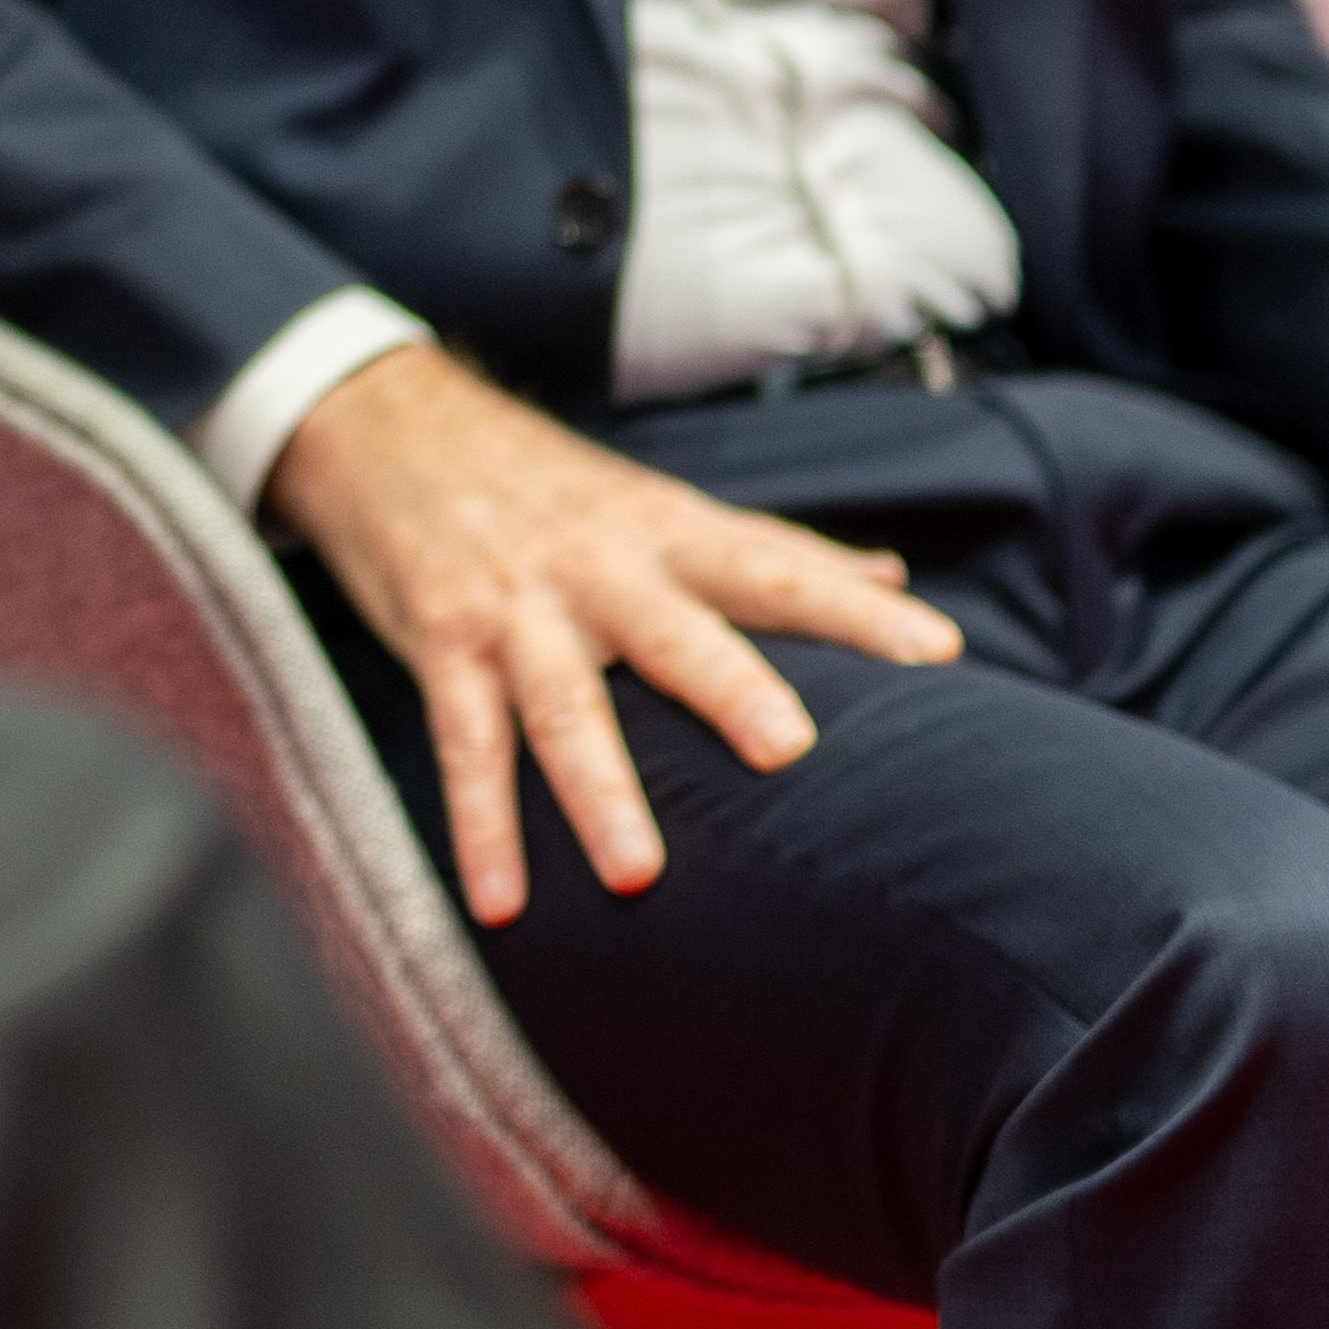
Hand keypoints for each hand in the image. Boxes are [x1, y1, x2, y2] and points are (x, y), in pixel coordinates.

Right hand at [267, 343, 961, 922]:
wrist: (391, 424)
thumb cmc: (552, 487)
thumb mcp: (659, 505)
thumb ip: (770, 550)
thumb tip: (891, 574)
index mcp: (668, 534)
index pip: (777, 567)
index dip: (857, 608)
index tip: (937, 652)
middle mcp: (601, 568)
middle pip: (675, 631)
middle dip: (730, 687)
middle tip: (790, 751)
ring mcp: (517, 609)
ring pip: (564, 704)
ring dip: (598, 790)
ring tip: (639, 876)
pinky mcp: (442, 644)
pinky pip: (465, 745)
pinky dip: (481, 828)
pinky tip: (501, 904)